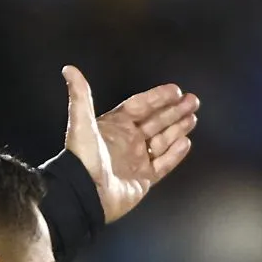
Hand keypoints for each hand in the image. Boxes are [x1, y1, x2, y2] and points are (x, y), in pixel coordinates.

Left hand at [61, 65, 199, 223]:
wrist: (85, 193)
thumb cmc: (82, 158)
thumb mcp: (81, 123)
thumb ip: (80, 95)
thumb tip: (69, 68)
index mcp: (114, 127)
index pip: (139, 107)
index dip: (157, 98)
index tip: (175, 89)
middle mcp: (127, 142)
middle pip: (155, 121)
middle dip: (174, 110)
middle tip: (193, 100)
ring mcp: (136, 161)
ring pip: (162, 140)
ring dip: (178, 128)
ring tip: (192, 117)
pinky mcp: (143, 179)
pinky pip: (164, 164)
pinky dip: (175, 153)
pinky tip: (186, 141)